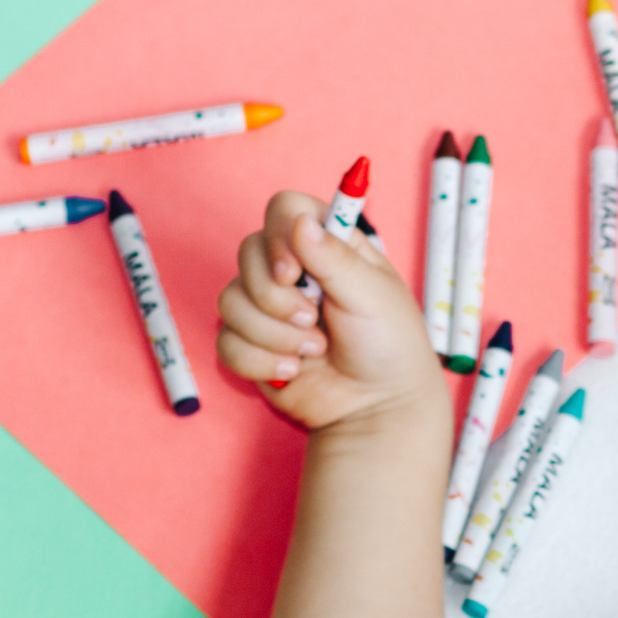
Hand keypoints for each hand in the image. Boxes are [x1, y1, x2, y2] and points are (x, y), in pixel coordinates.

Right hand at [216, 191, 437, 429]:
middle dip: (275, 297)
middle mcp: (292, 271)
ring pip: (230, 301)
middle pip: (247, 253)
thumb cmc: (390, 347)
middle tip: (312, 319)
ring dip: (274, 335)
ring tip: (315, 351)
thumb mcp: (373, 297)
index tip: (293, 272)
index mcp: (326, 246)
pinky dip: (260, 362)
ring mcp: (268, 308)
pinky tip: (295, 372)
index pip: (283, 209)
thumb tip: (301, 221)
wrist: (379, 408)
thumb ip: (335, 258)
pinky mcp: (252, 344)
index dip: (279, 235)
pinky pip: (227, 343)